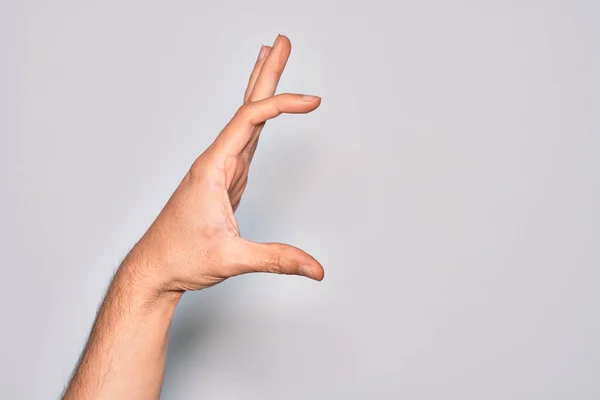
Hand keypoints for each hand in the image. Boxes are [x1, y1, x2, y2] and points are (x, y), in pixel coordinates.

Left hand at [124, 35, 323, 295]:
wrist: (155, 268)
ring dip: (261, 90)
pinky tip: (262, 112)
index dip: (282, 106)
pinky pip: (246, 140)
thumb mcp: (231, 259)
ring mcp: (221, 168)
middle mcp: (216, 161)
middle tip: (282, 42)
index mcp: (213, 168)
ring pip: (246, 121)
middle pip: (246, 108)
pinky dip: (258, 119)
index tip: (313, 101)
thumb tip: (316, 268)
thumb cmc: (181, 257)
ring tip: (271, 60)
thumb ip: (277, 259)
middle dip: (266, 74)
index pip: (250, 121)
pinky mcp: (226, 179)